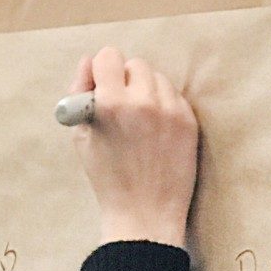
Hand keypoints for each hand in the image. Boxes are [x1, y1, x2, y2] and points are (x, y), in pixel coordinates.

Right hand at [67, 46, 197, 247]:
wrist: (145, 214)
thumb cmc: (108, 178)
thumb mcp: (82, 137)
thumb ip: (81, 93)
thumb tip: (89, 61)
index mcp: (111, 103)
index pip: (108, 56)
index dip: (103, 71)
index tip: (104, 87)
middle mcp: (143, 102)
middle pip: (136, 64)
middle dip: (127, 81)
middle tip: (123, 107)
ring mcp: (171, 111)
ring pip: (158, 78)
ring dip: (148, 91)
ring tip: (142, 121)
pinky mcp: (189, 122)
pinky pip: (176, 97)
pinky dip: (166, 106)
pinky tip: (158, 131)